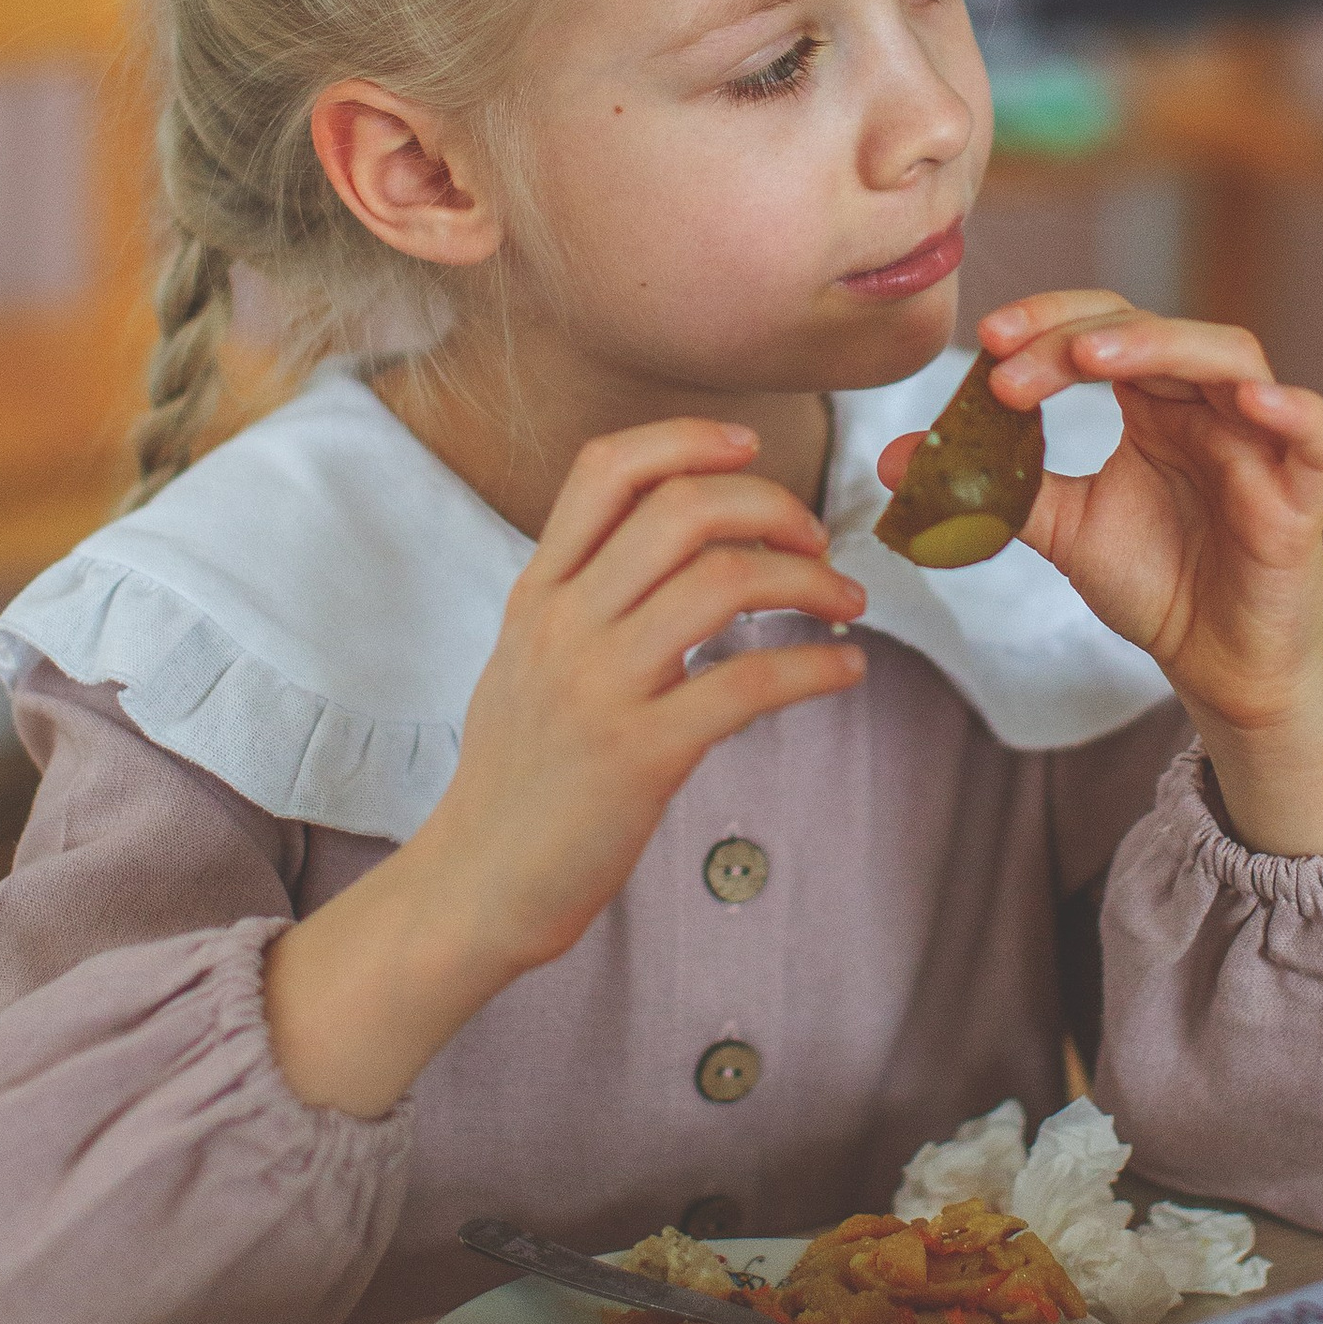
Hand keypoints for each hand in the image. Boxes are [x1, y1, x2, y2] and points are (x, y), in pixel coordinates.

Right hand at [267, 421, 863, 1112]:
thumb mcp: (524, 660)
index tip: (748, 446)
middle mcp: (564, 624)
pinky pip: (748, 685)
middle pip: (681, 508)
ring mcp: (600, 687)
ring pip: (721, 582)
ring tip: (845, 603)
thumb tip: (668, 552)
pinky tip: (845, 672)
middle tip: (815, 542)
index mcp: (539, 593)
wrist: (477, 883)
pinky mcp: (640, 755)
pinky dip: (816, 668)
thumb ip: (582, 598)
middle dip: (770, 506)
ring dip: (808, 581)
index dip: (686, 440)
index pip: (606, 470)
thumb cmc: (515, 776)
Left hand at [882, 291, 1322, 857]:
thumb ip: (993, 490)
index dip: (1049, 324)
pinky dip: (1297, 410)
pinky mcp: (1305, 494)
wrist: (1214, 667)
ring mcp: (1262, 442)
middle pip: (1156, 328)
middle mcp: (1208, 405)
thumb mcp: (1061, 530)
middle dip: (1080, 333)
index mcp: (1154, 401)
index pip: (1103, 329)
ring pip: (1232, 355)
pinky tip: (1254, 400)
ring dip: (1163, 345)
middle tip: (1010, 360)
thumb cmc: (1155, 583)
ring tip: (1094, 357)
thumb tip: (894, 462)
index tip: (986, 344)